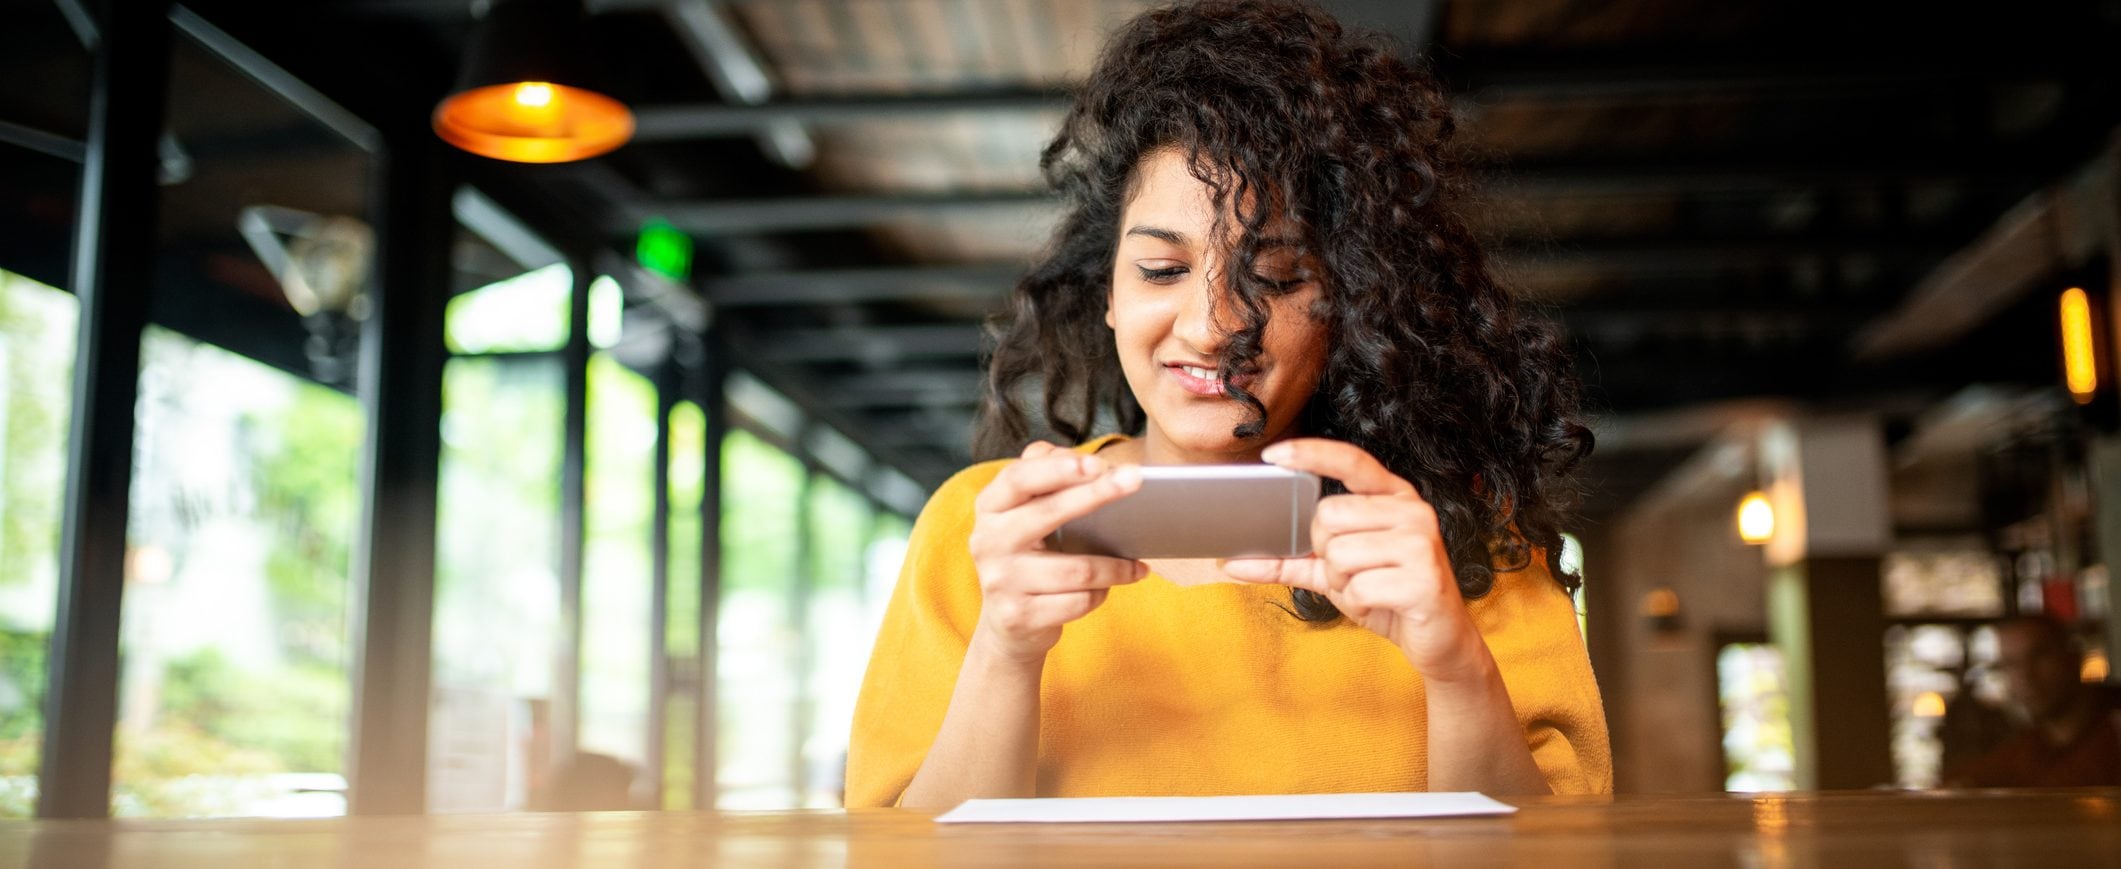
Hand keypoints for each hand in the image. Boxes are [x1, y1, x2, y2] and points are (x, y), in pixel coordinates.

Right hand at [967, 441, 1146, 663]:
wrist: (1008, 622)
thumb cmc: (1030, 554)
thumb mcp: (1027, 513)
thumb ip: (1047, 477)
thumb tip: (1087, 462)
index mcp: (990, 507)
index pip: (1019, 478)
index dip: (1057, 468)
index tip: (1097, 463)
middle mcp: (988, 541)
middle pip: (1048, 513)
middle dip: (1097, 494)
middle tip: (1136, 481)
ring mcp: (1000, 581)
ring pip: (1076, 569)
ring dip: (1115, 567)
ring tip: (1138, 564)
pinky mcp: (1018, 616)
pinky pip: (1078, 601)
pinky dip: (1101, 594)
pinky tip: (1110, 588)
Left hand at [1219, 437, 1489, 682]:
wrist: (1441, 642)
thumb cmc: (1387, 597)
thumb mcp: (1335, 574)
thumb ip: (1289, 561)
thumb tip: (1231, 562)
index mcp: (1393, 497)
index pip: (1350, 460)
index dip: (1310, 454)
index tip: (1273, 456)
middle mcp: (1412, 510)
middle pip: (1328, 515)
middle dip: (1325, 553)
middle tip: (1351, 572)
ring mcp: (1422, 542)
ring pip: (1339, 554)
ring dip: (1341, 582)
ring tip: (1369, 589)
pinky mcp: (1425, 578)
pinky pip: (1357, 587)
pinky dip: (1357, 603)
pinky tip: (1382, 604)